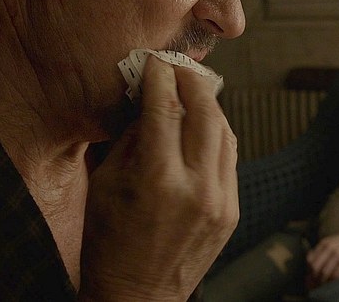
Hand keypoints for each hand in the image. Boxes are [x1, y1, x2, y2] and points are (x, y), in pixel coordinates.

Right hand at [79, 57, 238, 300]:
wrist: (137, 297)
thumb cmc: (109, 243)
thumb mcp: (106, 185)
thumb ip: (132, 138)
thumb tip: (151, 100)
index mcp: (157, 179)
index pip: (165, 107)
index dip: (161, 76)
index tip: (155, 60)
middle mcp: (196, 187)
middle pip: (206, 111)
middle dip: (193, 80)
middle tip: (179, 66)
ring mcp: (220, 201)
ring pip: (225, 132)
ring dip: (210, 105)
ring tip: (194, 89)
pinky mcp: (231, 211)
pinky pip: (230, 158)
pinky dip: (217, 134)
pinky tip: (203, 124)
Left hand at [306, 221, 338, 286]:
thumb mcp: (334, 241)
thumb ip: (324, 250)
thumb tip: (314, 264)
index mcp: (324, 243)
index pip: (309, 260)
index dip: (308, 272)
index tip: (309, 279)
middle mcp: (329, 247)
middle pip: (315, 267)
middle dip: (313, 279)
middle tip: (314, 287)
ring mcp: (338, 253)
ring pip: (324, 272)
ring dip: (322, 282)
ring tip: (323, 287)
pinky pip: (336, 273)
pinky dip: (333, 281)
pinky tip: (334, 283)